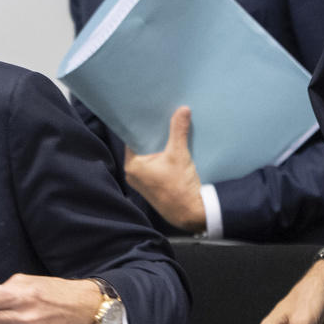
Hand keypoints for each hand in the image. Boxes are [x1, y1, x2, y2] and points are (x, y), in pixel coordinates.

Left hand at [123, 106, 204, 232]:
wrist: (191, 214)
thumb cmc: (180, 187)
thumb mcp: (179, 154)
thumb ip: (179, 130)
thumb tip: (183, 109)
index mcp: (132, 166)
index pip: (133, 138)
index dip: (143, 126)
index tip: (151, 113)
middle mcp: (133, 174)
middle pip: (142, 147)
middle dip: (153, 134)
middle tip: (162, 117)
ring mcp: (143, 182)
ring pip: (150, 156)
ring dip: (159, 146)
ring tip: (169, 129)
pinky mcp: (153, 186)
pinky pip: (155, 165)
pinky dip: (163, 157)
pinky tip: (173, 147)